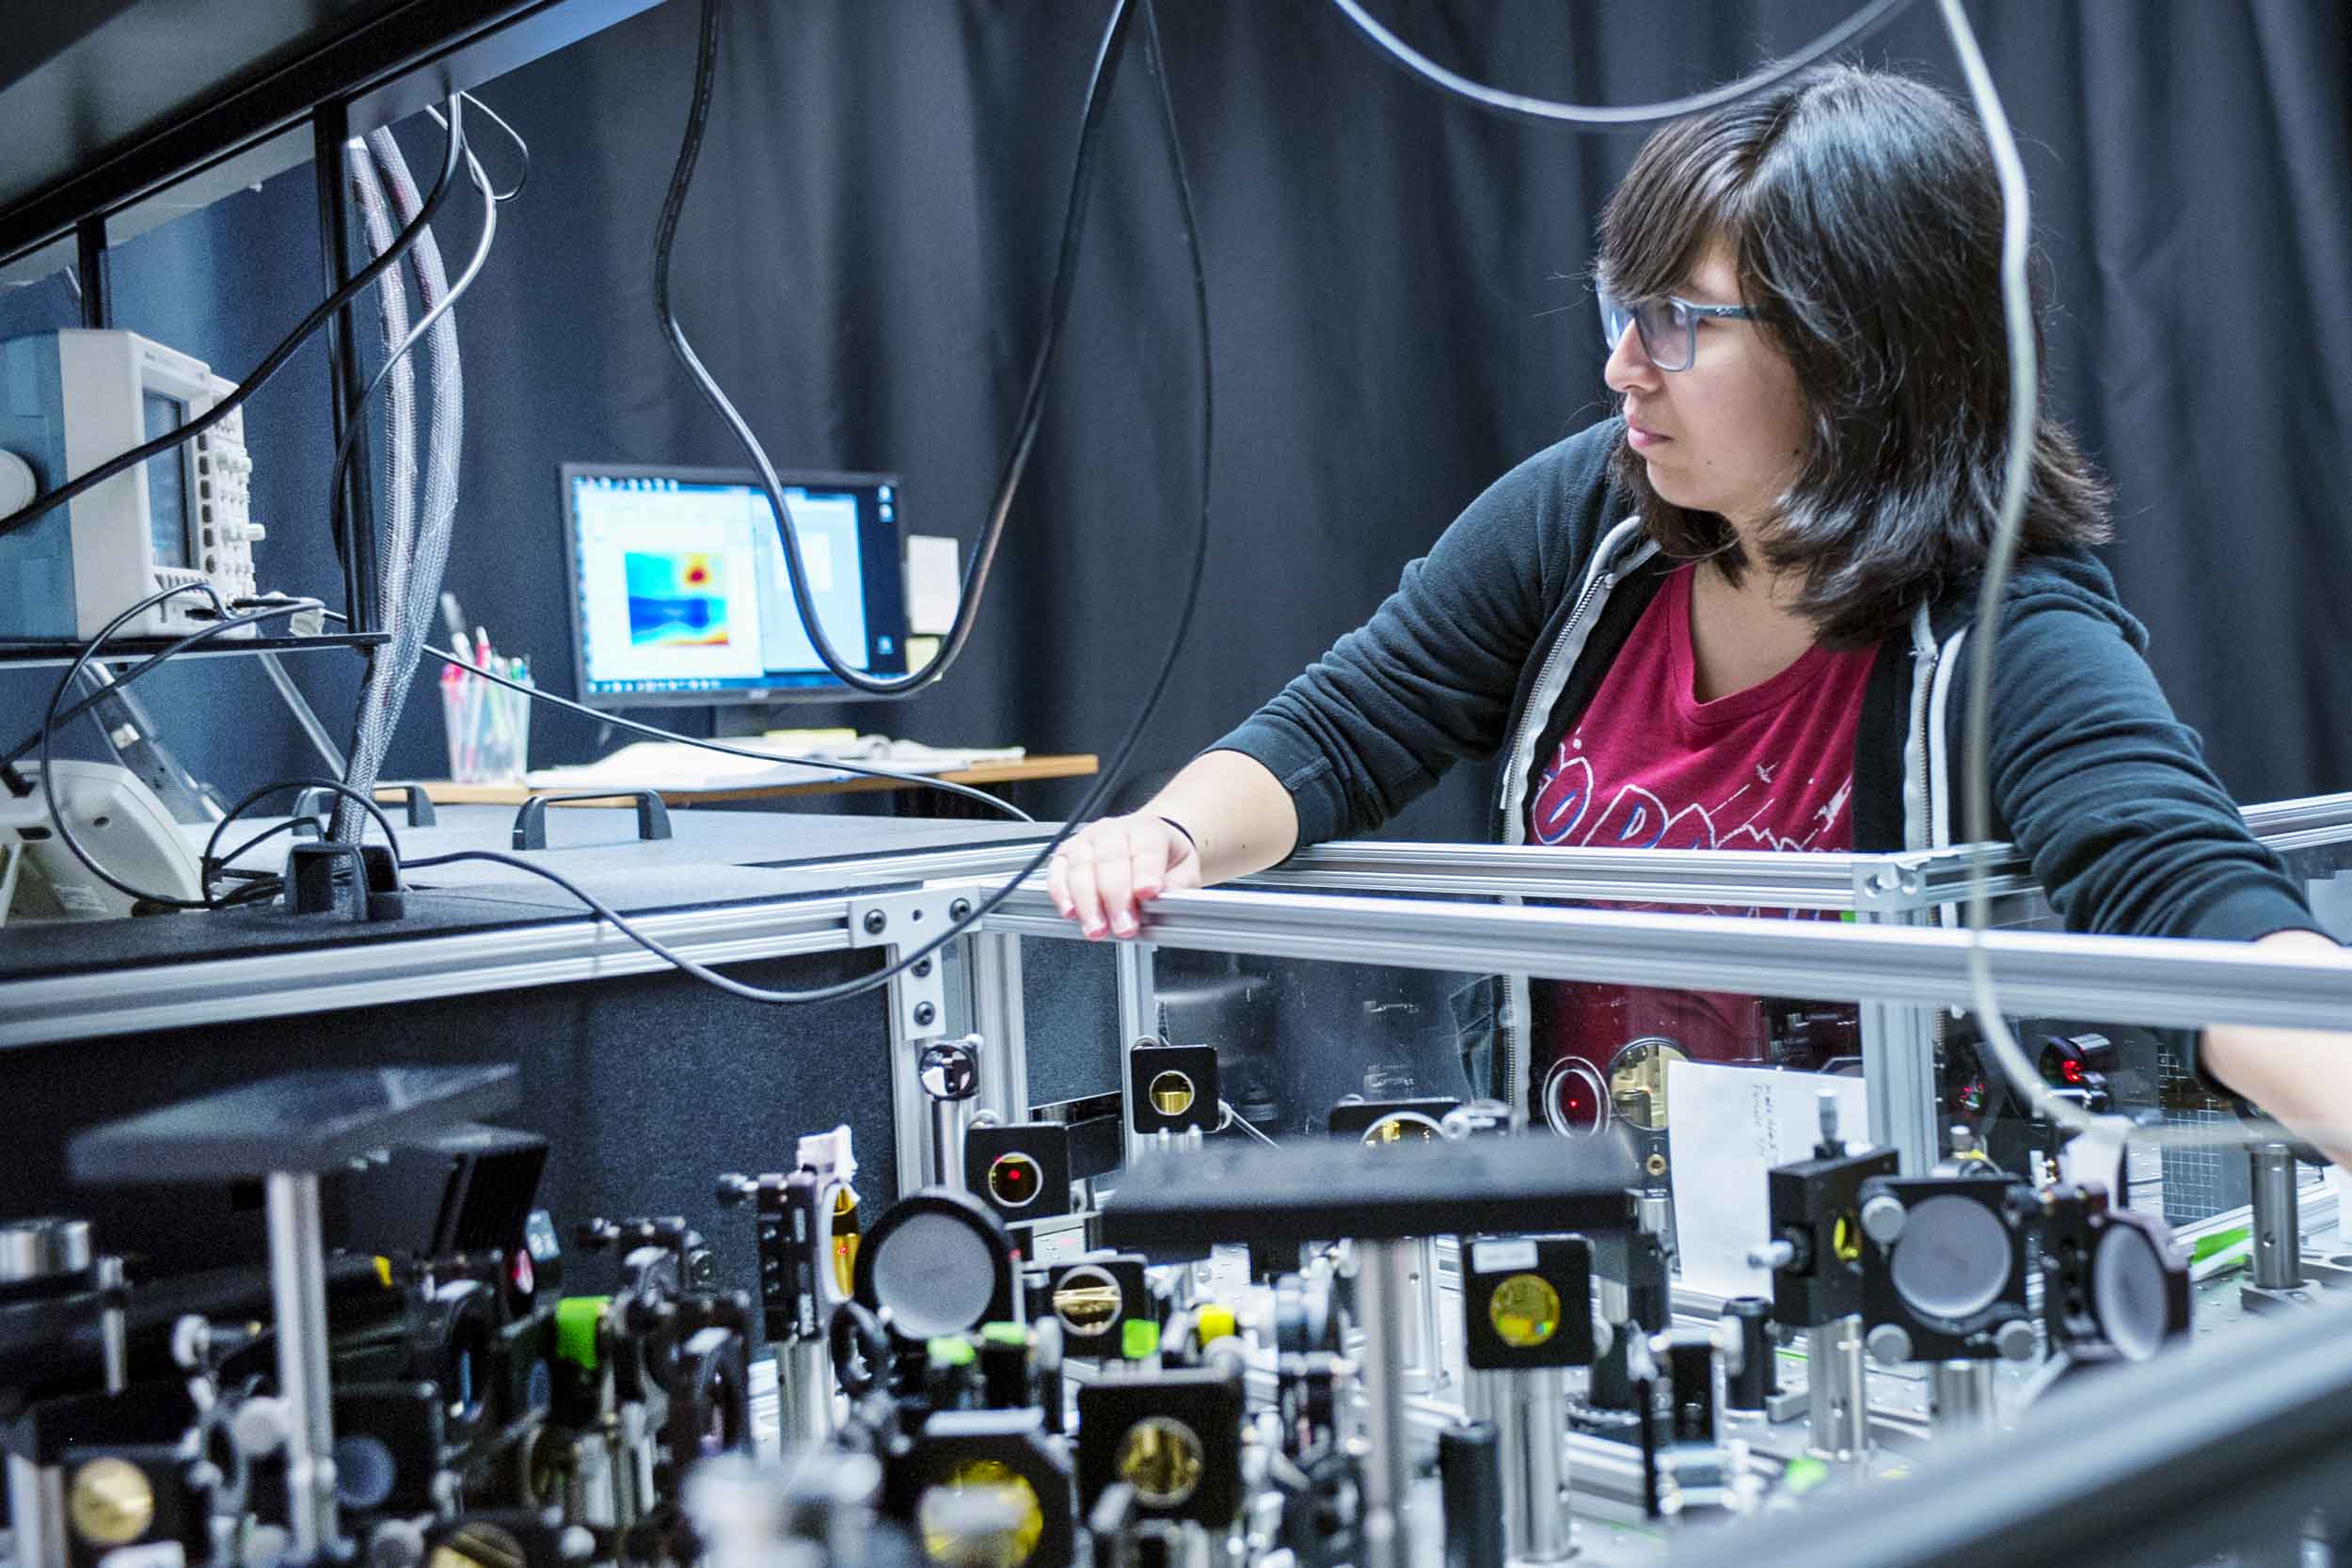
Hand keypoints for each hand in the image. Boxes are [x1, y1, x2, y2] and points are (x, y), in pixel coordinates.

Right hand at [1047, 813, 1202, 939]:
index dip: (1145, 873)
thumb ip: (1177, 886)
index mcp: (1147, 830)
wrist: (1148, 845)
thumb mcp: (1186, 870)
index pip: (1145, 850)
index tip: (1148, 894)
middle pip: (1109, 861)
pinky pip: (1057, 873)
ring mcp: (1086, 841)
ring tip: (1097, 928)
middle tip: (1124, 926)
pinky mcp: (1065, 856)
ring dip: (1087, 902)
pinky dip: (1060, 894)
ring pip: (1080, 867)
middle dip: (1115, 898)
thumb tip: (1164, 899)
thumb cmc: (1165, 858)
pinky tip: (1070, 912)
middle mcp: (1113, 831)